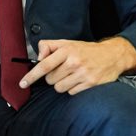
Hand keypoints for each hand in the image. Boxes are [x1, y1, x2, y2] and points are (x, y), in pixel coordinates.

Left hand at [20, 36, 135, 95]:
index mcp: (66, 50)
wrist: (112, 55)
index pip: (44, 65)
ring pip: (59, 88)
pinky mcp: (91, 84)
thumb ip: (48, 46)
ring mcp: (83, 74)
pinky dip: (73, 88)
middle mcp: (75, 62)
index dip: (31, 76)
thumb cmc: (85, 50)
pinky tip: (80, 80)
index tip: (22, 83)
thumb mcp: (66, 43)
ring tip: (71, 76)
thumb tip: (38, 59)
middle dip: (53, 77)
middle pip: (50, 80)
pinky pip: (71, 92)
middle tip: (63, 71)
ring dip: (62, 84)